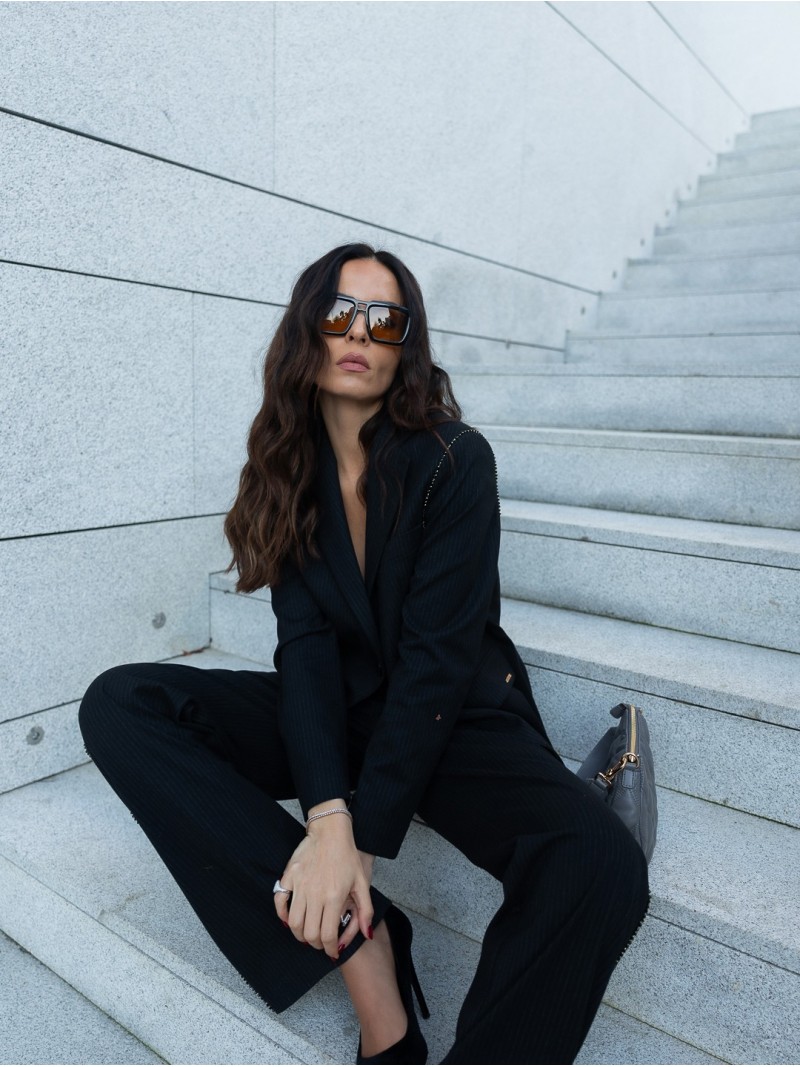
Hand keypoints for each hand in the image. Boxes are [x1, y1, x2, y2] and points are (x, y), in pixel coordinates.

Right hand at [274, 801, 374, 958]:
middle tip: (321, 943)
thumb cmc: (347, 855)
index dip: (329, 949)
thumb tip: (367, 934)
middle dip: (316, 944)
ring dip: (300, 934)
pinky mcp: (289, 877)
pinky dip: (282, 915)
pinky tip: (290, 919)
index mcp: (334, 897)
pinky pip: (279, 902)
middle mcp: (315, 894)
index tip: (332, 952)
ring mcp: (300, 885)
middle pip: (309, 933)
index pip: (328, 935)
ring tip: (307, 934)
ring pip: (293, 923)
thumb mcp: (362, 882)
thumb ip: (366, 910)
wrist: (330, 830)